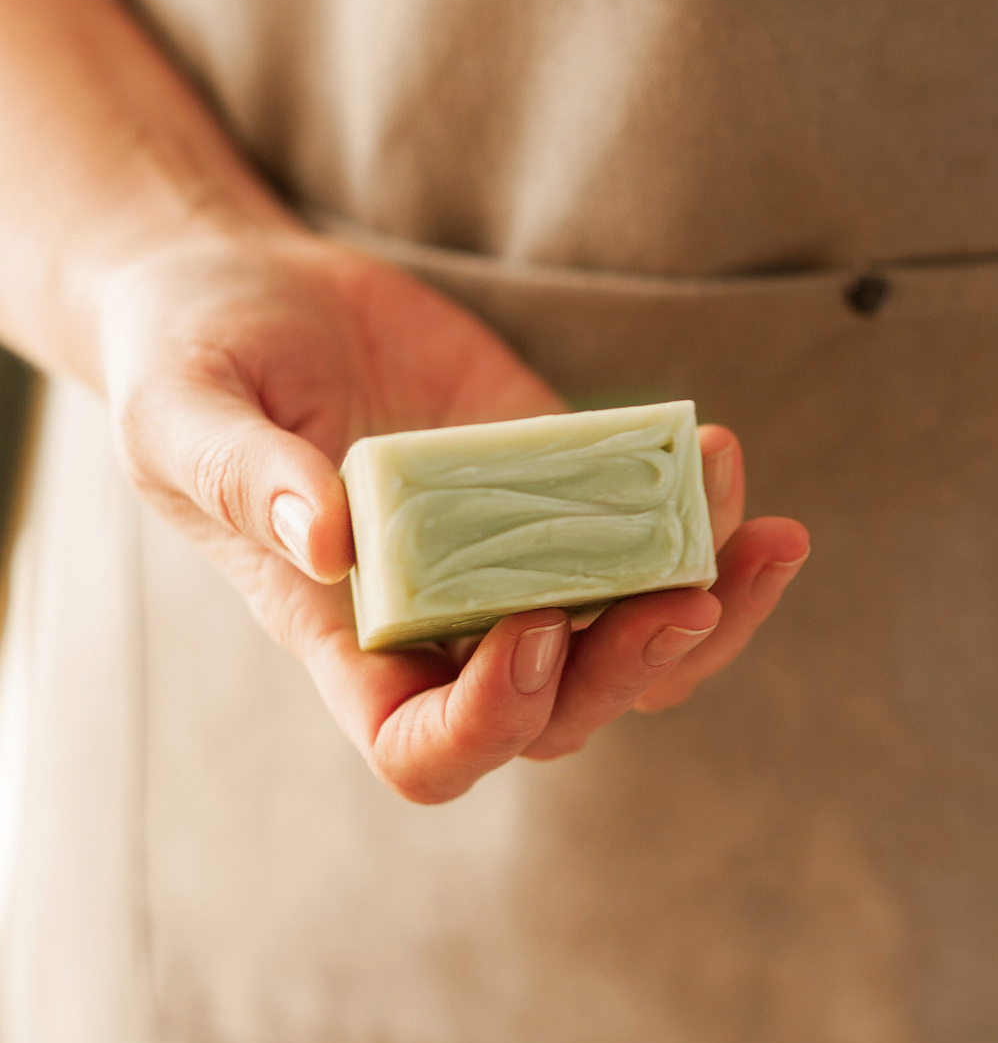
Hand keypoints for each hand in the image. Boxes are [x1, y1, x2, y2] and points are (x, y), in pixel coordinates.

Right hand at [95, 229, 810, 800]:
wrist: (248, 292)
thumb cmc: (188, 362)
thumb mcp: (181, 412)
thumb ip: (244, 478)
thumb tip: (330, 538)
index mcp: (346, 644)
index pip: (427, 750)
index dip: (490, 721)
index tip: (531, 627)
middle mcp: (446, 625)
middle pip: (565, 711)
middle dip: (638, 665)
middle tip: (696, 590)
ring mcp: (517, 564)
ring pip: (640, 649)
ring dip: (716, 609)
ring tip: (771, 534)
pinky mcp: (567, 494)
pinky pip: (656, 544)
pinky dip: (709, 523)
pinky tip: (729, 461)